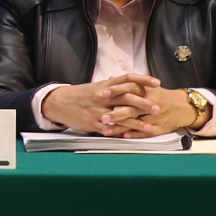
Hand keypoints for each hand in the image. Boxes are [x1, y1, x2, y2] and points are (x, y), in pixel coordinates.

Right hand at [43, 75, 159, 133]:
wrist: (58, 103)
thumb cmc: (79, 95)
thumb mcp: (95, 87)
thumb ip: (112, 85)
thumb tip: (125, 80)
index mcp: (104, 86)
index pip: (127, 79)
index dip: (143, 80)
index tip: (157, 83)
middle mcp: (102, 96)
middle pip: (126, 98)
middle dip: (143, 103)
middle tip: (157, 108)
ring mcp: (97, 110)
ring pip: (120, 116)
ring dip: (137, 123)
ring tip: (150, 127)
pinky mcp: (92, 123)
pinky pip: (109, 128)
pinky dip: (120, 132)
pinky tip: (130, 136)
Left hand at [101, 85, 201, 135]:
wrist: (184, 107)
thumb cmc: (161, 96)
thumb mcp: (147, 86)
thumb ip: (129, 83)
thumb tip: (111, 78)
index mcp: (147, 91)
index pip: (130, 89)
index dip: (116, 91)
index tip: (102, 94)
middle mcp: (150, 104)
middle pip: (131, 108)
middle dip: (116, 114)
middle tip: (102, 117)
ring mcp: (155, 118)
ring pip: (136, 123)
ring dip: (121, 127)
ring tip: (106, 130)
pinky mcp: (160, 128)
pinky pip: (146, 132)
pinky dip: (135, 134)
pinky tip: (123, 136)